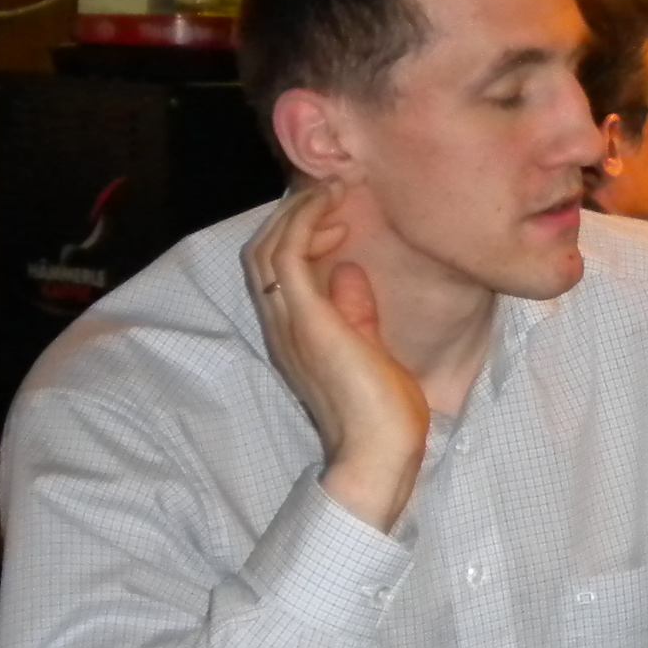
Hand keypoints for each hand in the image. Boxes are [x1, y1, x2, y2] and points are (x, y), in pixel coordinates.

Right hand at [245, 186, 428, 531]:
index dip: (298, 234)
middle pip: (263, 253)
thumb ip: (355, 313)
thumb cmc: (383, 415)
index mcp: (296, 336)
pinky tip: (331, 207)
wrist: (379, 455)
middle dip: (293, 216)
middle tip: (331, 194)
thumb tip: (348, 272)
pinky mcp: (308, 321)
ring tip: (331, 192)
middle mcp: (283, 328)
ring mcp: (290, 324)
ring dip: (298, 213)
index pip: (276, 272)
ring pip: (269, 248)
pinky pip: (288, 256)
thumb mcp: (371, 351)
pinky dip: (305, 223)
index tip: (337, 218)